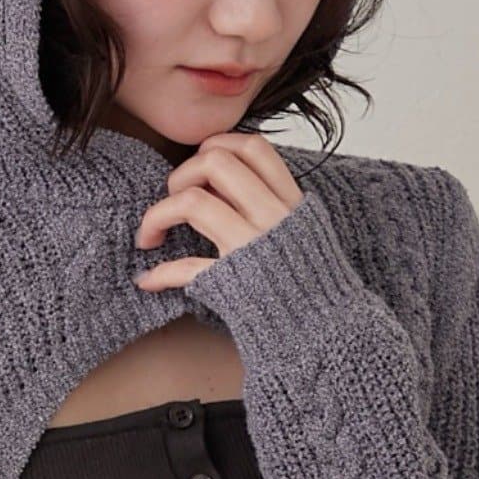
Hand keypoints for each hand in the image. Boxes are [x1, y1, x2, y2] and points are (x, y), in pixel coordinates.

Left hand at [132, 131, 303, 288]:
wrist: (329, 334)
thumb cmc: (312, 286)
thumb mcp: (304, 233)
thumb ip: (273, 206)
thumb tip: (225, 185)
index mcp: (291, 203)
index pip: (254, 146)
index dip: (219, 145)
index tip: (202, 165)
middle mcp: (273, 218)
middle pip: (216, 162)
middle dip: (182, 174)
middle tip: (175, 199)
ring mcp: (252, 248)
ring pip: (192, 201)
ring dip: (158, 213)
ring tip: (152, 233)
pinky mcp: (233, 282)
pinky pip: (185, 267)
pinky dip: (160, 273)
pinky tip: (149, 279)